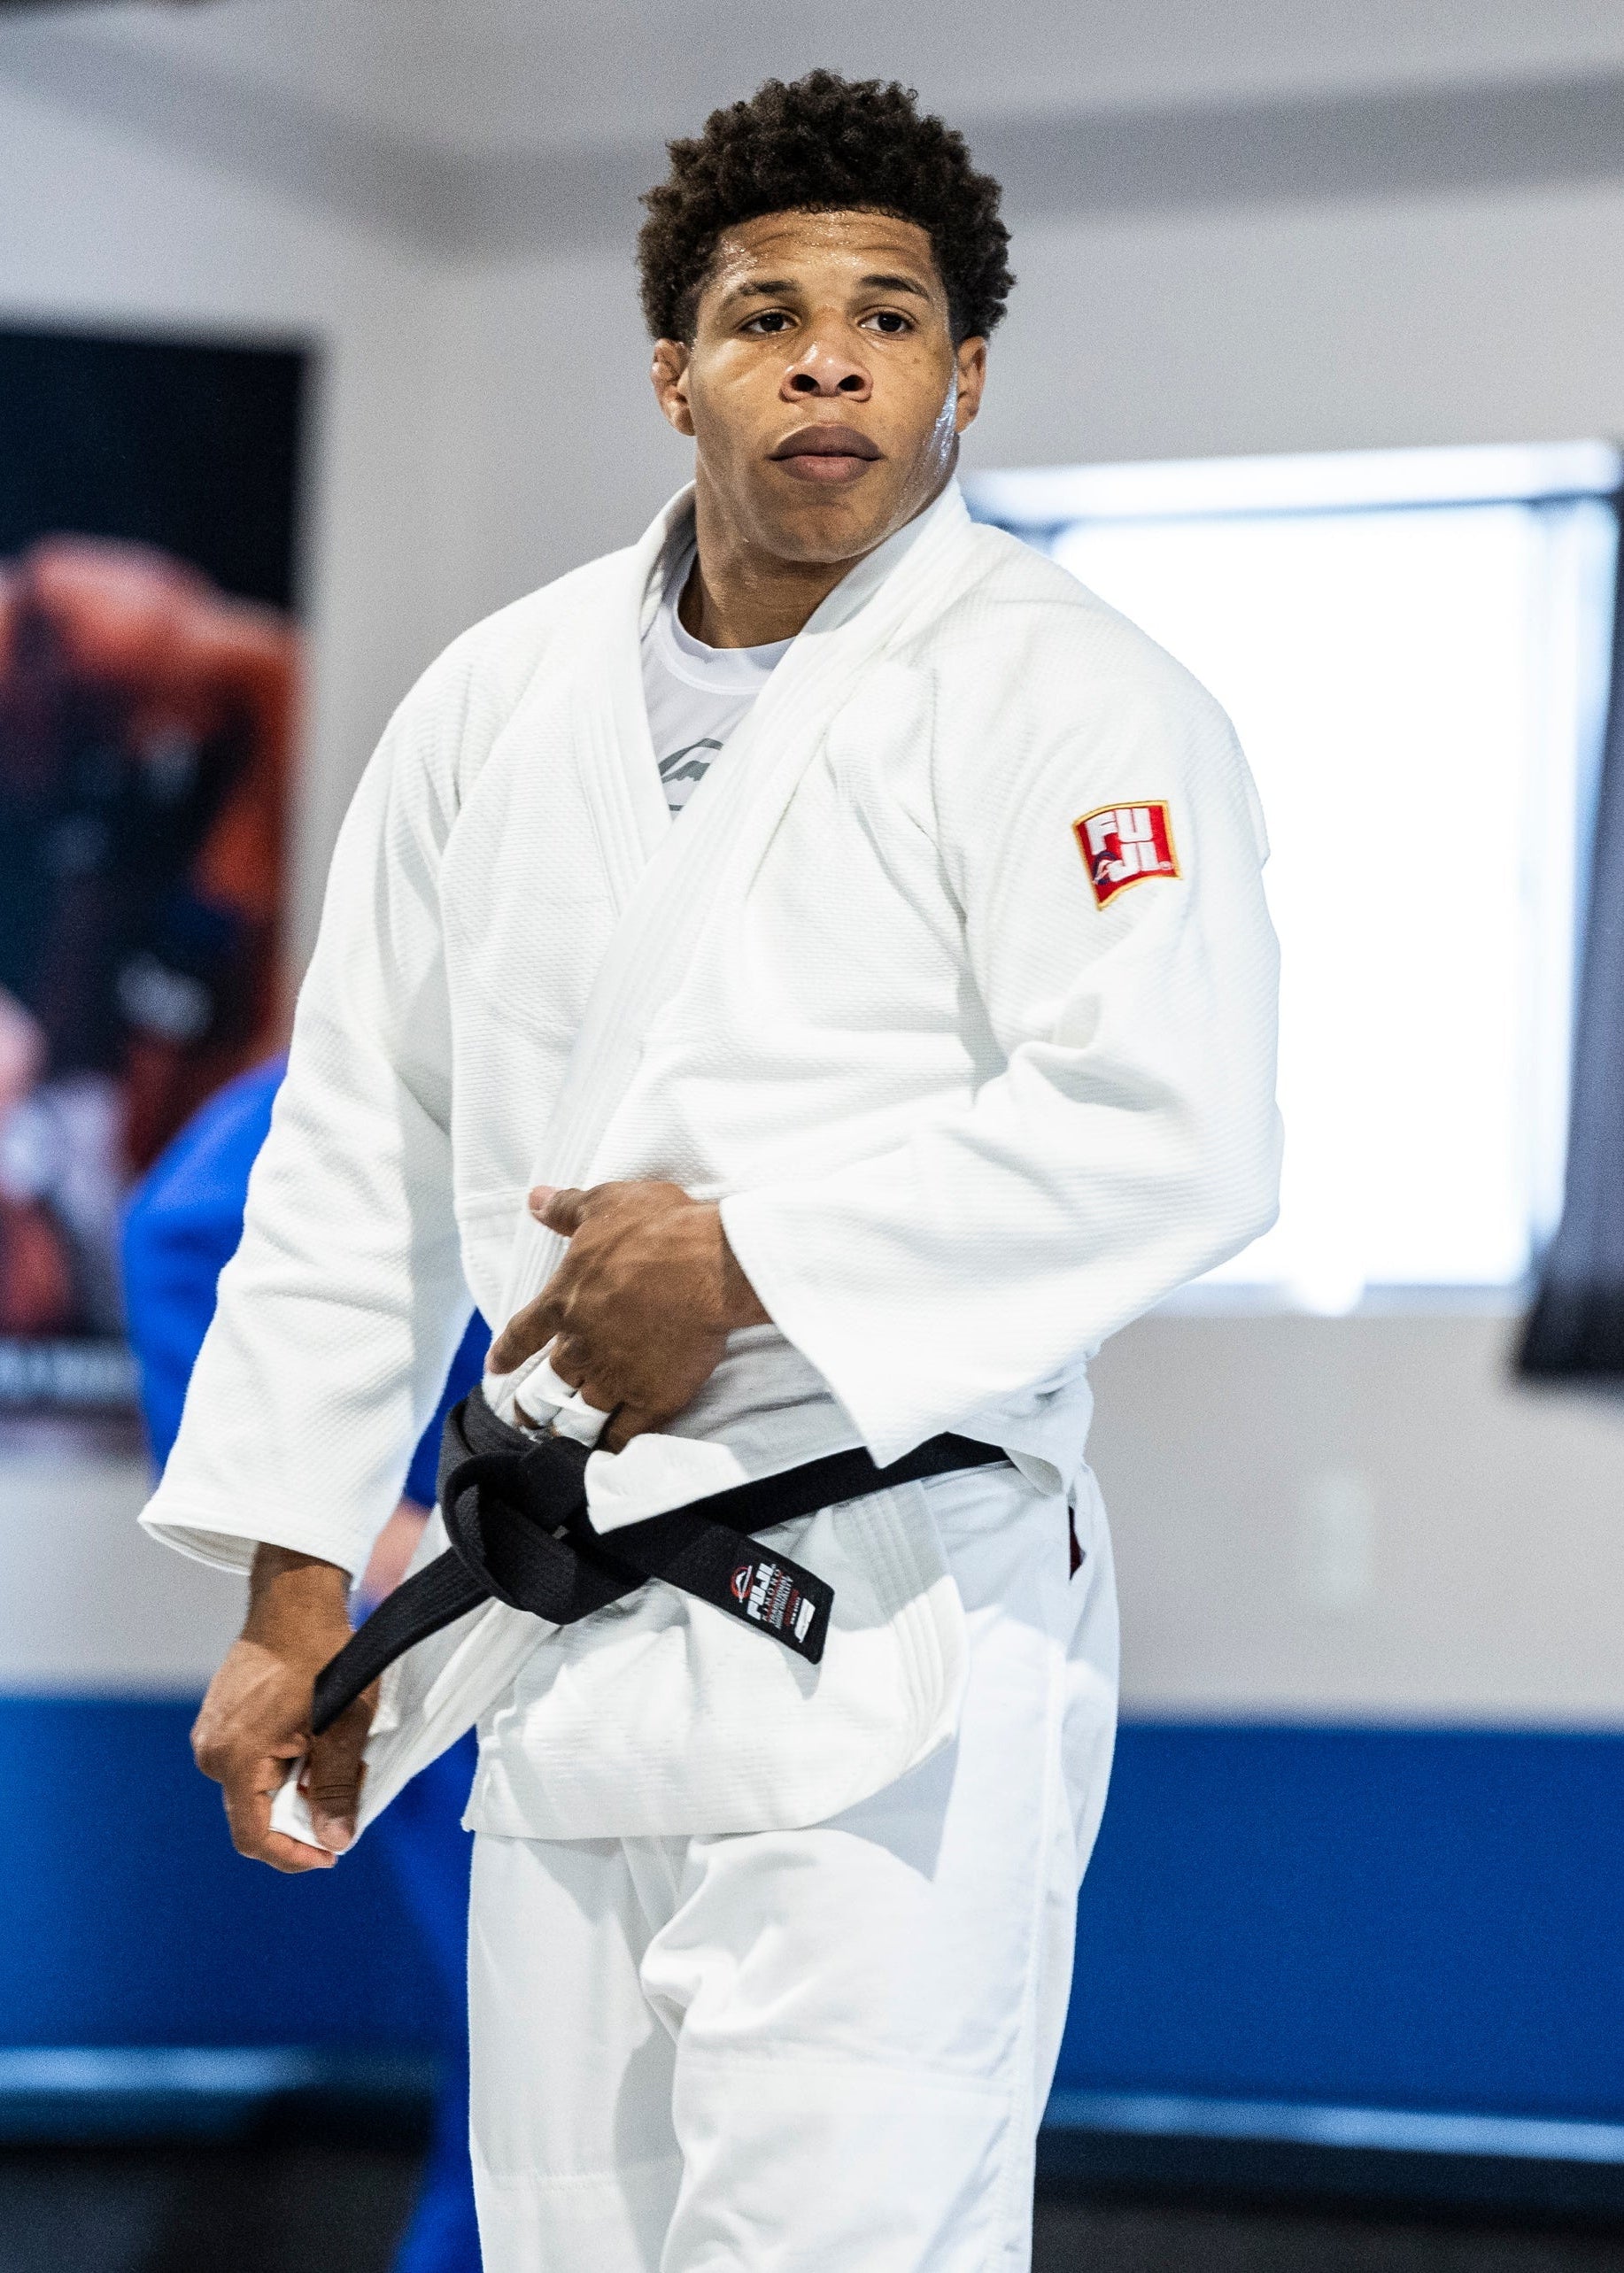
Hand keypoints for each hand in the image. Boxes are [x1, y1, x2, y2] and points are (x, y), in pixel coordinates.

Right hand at [191, 1547, 373, 1871]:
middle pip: (255, 1815)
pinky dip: (285, 1766)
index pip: (255, 1836)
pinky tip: (317, 1742)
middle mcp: (211, 1753)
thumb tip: (336, 1840)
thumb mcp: (344, 1725)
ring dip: (296, 1789)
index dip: (294, 1855)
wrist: (295, 1599)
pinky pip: (251, 1763)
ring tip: (337, 1759)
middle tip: (348, 1794)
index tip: (332, 1854)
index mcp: (235, 1757)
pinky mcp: (220, 1721)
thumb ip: (337, 1787)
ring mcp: (211, 1735)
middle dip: (303, 1817)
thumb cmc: (324, 1654)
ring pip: (256, 1789)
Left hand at [488, 1180, 767, 1451]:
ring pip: (581, 1413)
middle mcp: (582, 1345)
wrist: (708, 1265)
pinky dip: (612, 1444)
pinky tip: (607, 1451)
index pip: (524, 1333)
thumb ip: (567, 1208)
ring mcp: (616, 1376)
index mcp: (564, 1300)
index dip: (507, 1352)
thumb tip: (534, 1200)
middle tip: (525, 1420)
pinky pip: (624, 1432)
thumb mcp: (606, 1204)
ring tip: (560, 1439)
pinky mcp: (652, 1397)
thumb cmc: (658, 1228)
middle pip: (549, 1384)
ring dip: (568, 1427)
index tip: (494, 1368)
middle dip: (534, 1405)